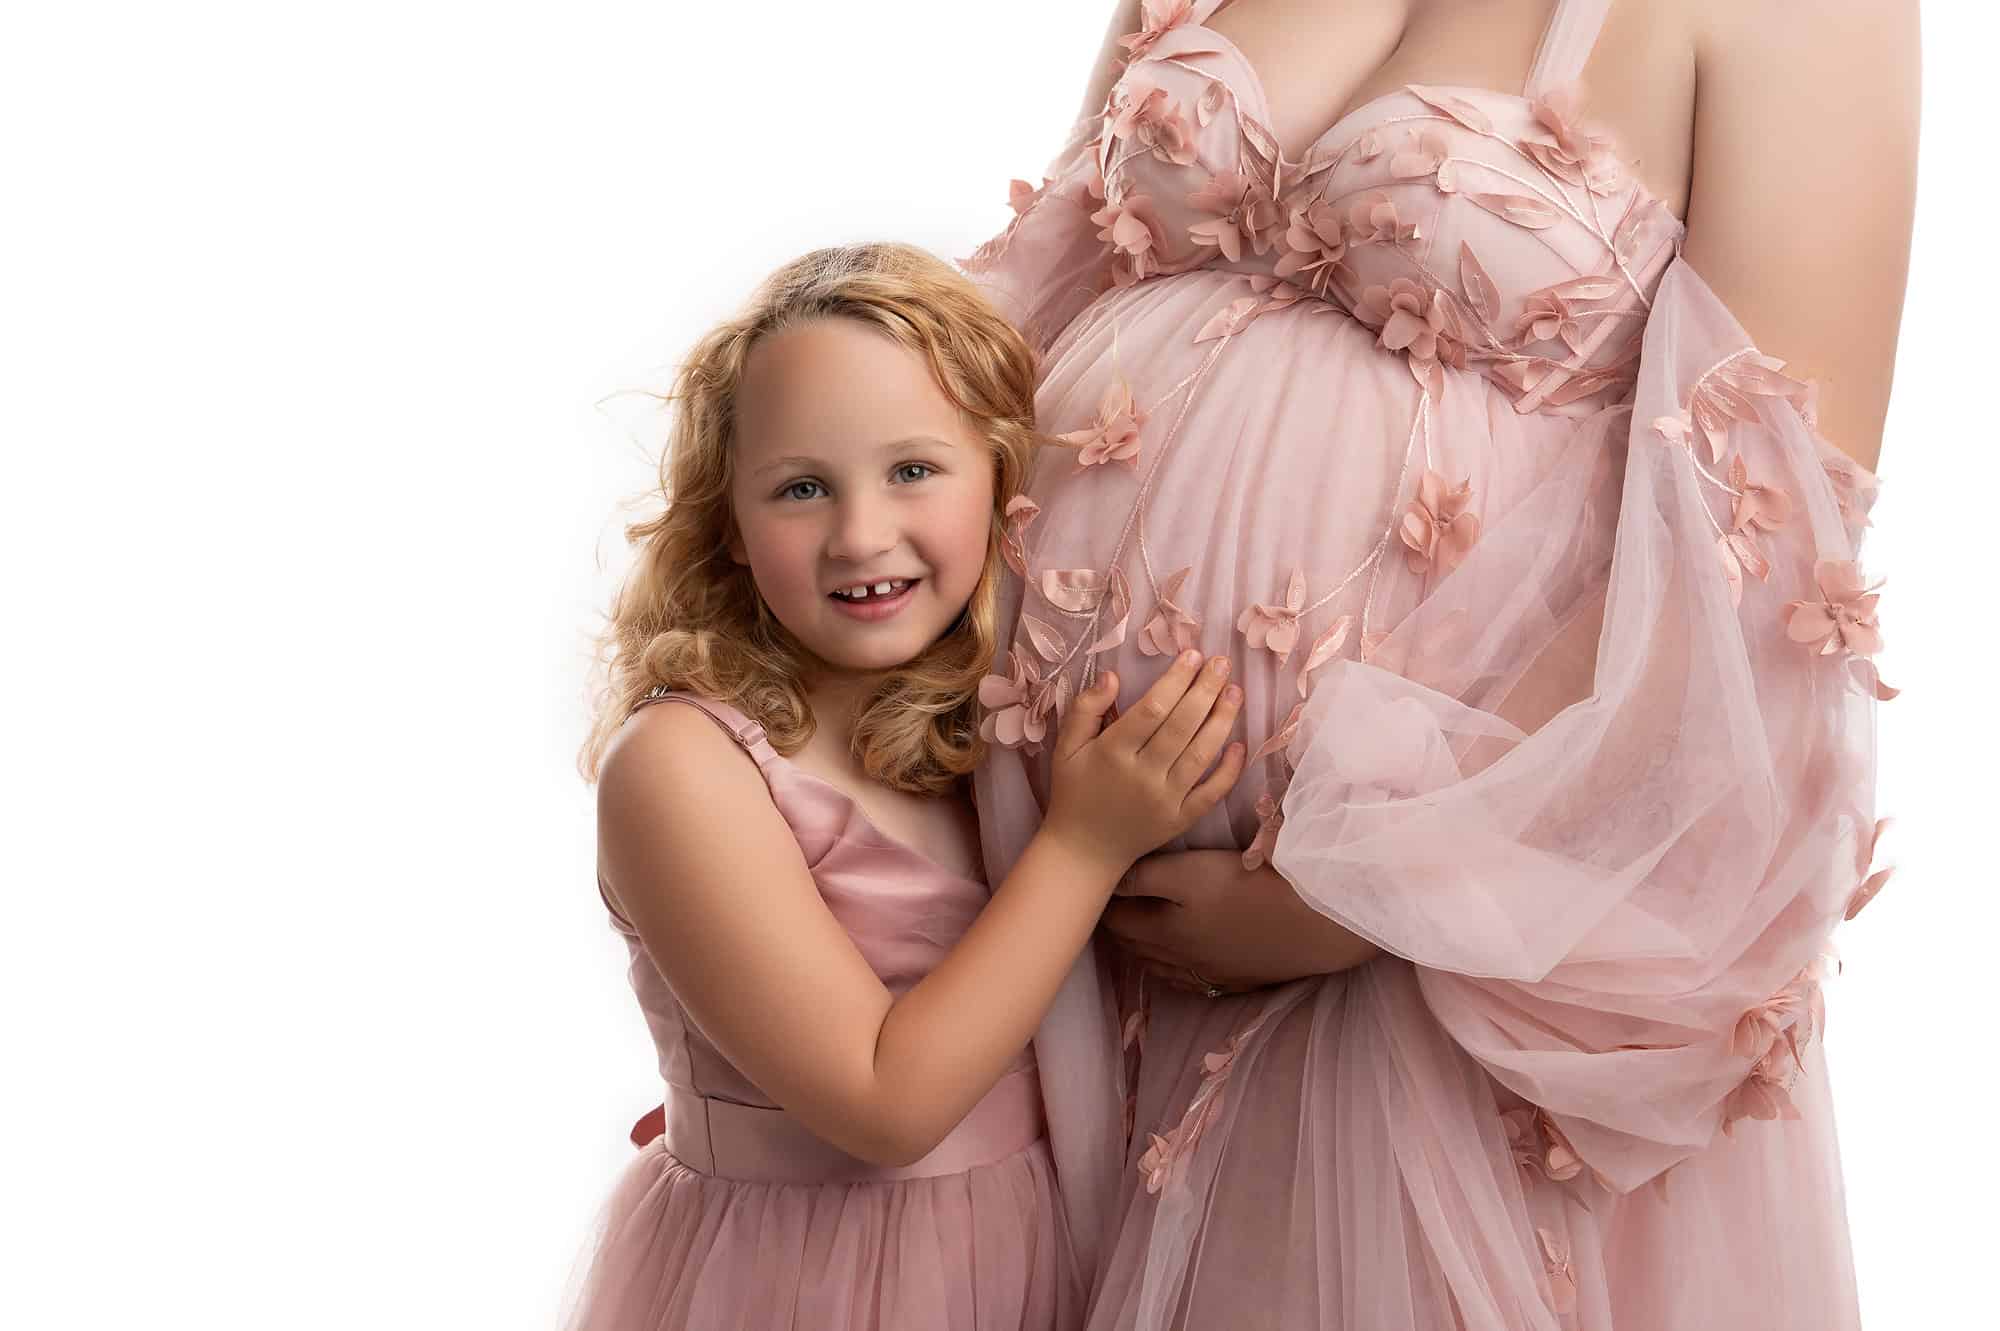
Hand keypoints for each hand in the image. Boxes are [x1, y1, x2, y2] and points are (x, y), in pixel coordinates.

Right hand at [1040, 651, 1245, 877]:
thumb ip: (1085, 709)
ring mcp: (1165, 800)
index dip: (1175, 680)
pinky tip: (1241, 744)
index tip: (1193, 655)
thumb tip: (1112, 675)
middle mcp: (1142, 775)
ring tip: (1235, 691)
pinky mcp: (1180, 820)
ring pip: (1201, 755)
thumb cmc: (1074, 792)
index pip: (1152, 709)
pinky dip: (1229, 770)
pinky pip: (1211, 792)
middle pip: (1182, 726)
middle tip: (1222, 662)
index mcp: (1112, 753)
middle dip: (1205, 690)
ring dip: (1222, 721)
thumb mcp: (1066, 748)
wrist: (1084, 850)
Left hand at [1101, 850, 1380, 992]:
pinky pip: (1191, 981)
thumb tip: (1109, 881)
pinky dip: (1173, 970)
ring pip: (1161, 966)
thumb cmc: (1249, 887)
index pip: (1117, 920)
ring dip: (1142, 950)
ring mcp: (1210, 974)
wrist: (1313, 923)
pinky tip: (1176, 963)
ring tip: (1133, 932)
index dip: (1103, 903)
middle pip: (1136, 946)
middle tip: (1108, 905)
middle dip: (1117, 926)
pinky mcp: (1238, 980)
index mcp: (1163, 931)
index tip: (1096, 884)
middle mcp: (1180, 959)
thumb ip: (1146, 876)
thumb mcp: (1192, 871)